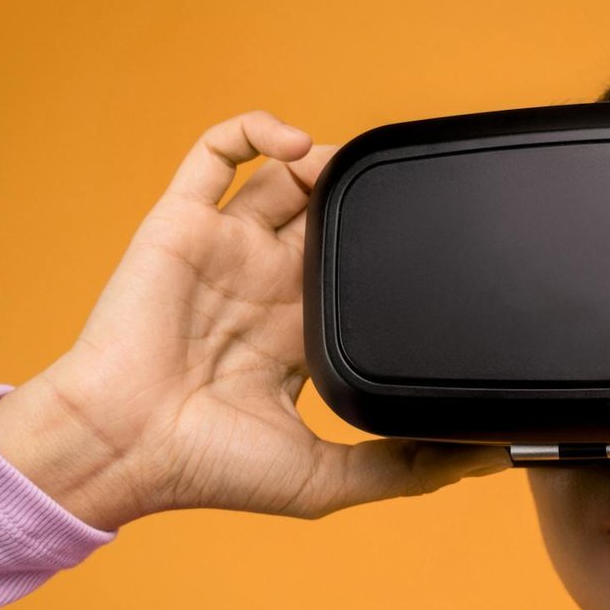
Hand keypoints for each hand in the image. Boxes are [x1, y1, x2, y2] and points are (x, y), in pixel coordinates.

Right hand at [0, 111, 511, 530]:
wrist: (123, 447)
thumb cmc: (207, 467)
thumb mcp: (327, 479)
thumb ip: (406, 469)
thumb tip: (486, 456)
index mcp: (297, 332)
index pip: (357, 274)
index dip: (394, 254)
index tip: (442, 243)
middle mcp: (264, 284)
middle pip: (328, 216)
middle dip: (364, 199)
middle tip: (403, 196)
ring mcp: (225, 248)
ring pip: (284, 177)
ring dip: (325, 161)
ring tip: (354, 169)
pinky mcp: (184, 221)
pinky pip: (216, 151)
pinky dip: (257, 130)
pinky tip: (296, 145)